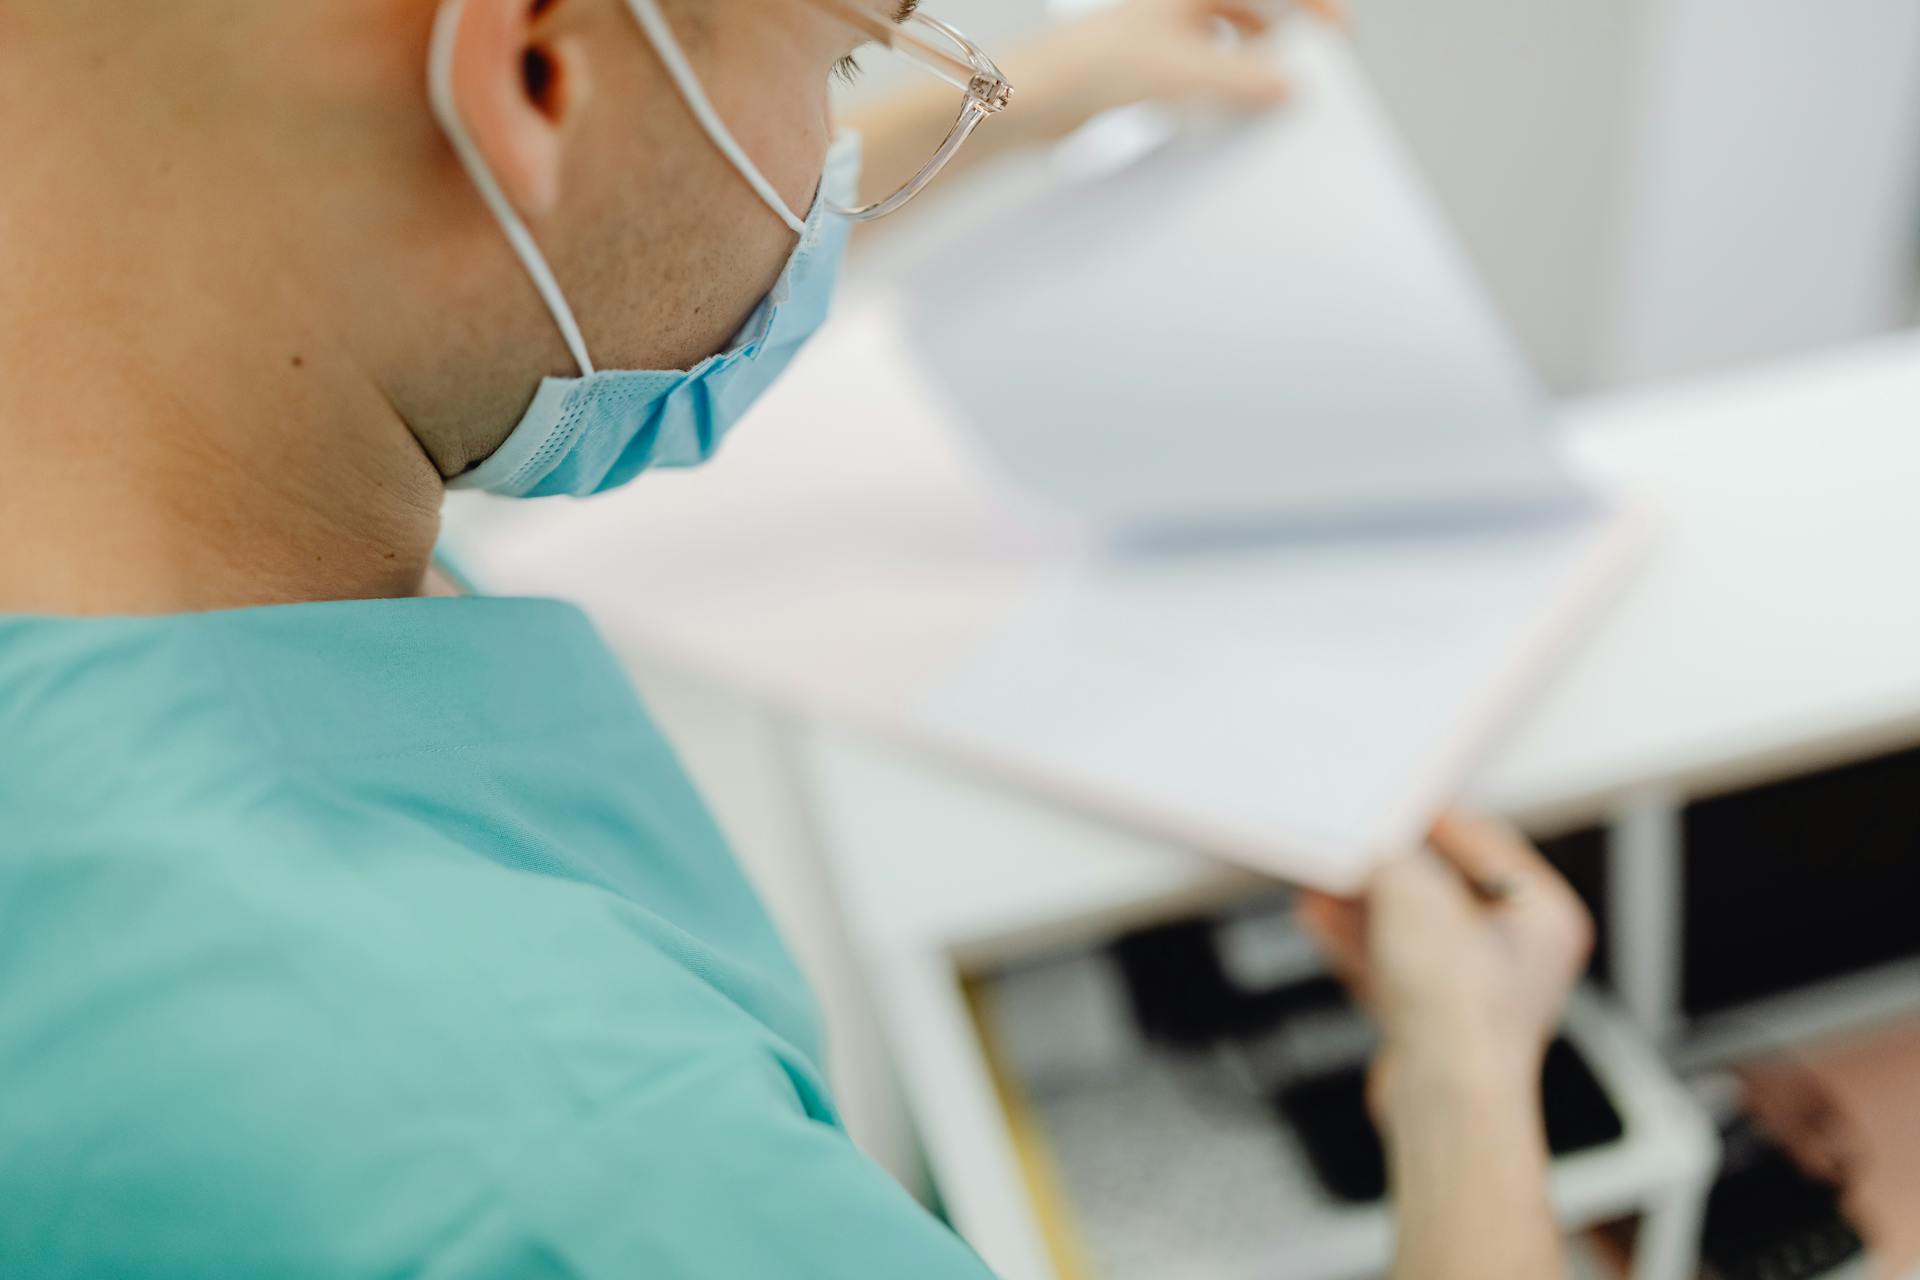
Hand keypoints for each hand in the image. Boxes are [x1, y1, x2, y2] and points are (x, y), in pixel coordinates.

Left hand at [1004, 0, 1344, 142]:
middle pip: (1249, 8)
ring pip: (1227, 38)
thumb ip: (1247, 80)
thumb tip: (1290, 86)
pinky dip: (1223, 83)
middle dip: (1282, 35)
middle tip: (1305, 69)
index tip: (1336, 33)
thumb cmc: (1099, 67)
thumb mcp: (1190, 74)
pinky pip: (1203, 66)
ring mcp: (1162, 30)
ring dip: (1252, 63)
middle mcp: (1177, 3)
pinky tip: (1226, 112)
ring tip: (1268, 96)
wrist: (1038, 98)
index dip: (1310, 5)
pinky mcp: (1148, 63)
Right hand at [1296, 812, 1593, 1106]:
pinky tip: (1319, 918)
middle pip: (1440, 886)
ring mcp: (1474, 992)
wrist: (1444, 1100)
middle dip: (1384, 866)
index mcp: (1544, 917)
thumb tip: (1368, 839)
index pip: (1484, 842)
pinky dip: (1354, 941)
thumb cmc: (1462, 1012)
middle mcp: (1517, 955)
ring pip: (1409, 926)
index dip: (1429, 820)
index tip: (1388, 805)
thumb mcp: (1416, 895)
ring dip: (1360, 902)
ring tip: (1320, 879)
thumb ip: (1388, 855)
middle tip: (1347, 843)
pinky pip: (1388, 964)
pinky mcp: (1433, 1022)